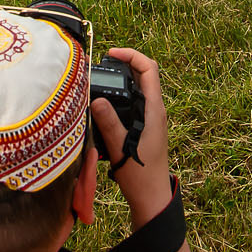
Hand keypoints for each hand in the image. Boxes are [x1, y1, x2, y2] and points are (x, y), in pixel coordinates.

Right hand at [90, 46, 175, 224]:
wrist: (151, 198)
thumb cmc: (140, 175)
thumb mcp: (121, 148)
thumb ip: (109, 123)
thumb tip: (97, 99)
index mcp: (154, 109)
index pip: (149, 69)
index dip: (131, 55)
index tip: (111, 53)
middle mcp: (155, 110)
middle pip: (142, 75)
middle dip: (123, 65)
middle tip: (101, 66)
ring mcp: (150, 119)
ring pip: (136, 90)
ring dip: (120, 81)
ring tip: (99, 80)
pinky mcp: (144, 128)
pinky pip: (133, 103)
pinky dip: (120, 97)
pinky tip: (103, 105)